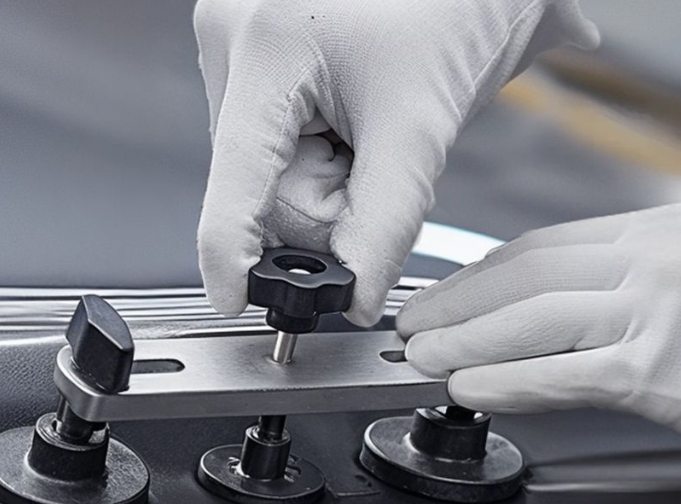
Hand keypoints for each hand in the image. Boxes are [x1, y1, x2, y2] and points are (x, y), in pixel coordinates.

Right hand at [194, 0, 597, 324]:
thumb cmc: (450, 11)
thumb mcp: (420, 126)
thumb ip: (385, 221)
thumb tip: (356, 293)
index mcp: (266, 44)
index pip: (238, 176)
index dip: (230, 250)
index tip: (231, 297)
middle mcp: (231, 36)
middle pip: (258, 186)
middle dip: (323, 198)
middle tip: (371, 158)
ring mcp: (234, 40)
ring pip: (265, 171)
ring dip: (321, 174)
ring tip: (362, 122)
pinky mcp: (248, 50)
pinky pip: (270, 141)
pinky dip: (313, 150)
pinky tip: (344, 113)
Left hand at [397, 204, 680, 479]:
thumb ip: (638, 277)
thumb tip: (566, 299)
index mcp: (662, 232)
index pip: (544, 245)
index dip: (481, 274)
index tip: (446, 293)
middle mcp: (655, 261)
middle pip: (525, 273)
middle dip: (456, 302)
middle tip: (412, 322)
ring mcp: (659, 312)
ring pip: (532, 318)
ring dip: (464, 340)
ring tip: (421, 356)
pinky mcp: (665, 372)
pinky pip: (564, 375)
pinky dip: (507, 381)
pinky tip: (470, 388)